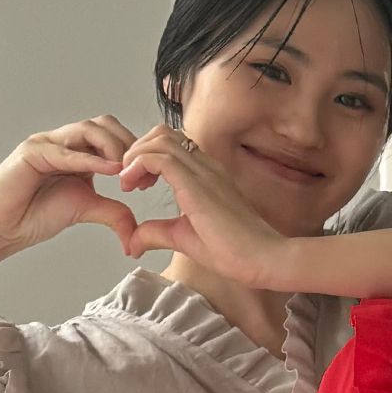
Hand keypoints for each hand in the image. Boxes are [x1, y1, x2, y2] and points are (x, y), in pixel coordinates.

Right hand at [0, 117, 139, 262]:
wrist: (2, 226)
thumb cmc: (36, 214)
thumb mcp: (86, 209)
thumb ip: (113, 212)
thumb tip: (137, 231)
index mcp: (79, 151)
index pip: (113, 135)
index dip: (136, 151)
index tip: (151, 177)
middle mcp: (64, 141)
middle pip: (104, 124)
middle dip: (129, 144)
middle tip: (142, 171)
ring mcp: (47, 142)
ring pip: (87, 129)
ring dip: (113, 148)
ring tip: (125, 171)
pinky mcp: (32, 151)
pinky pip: (66, 151)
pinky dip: (91, 160)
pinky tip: (111, 171)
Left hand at [118, 125, 289, 287]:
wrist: (262, 259)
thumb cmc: (234, 251)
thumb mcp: (184, 239)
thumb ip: (157, 233)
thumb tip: (132, 242)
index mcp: (207, 175)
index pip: (172, 145)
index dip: (146, 156)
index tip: (137, 184)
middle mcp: (206, 167)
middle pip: (163, 133)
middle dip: (137, 150)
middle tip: (129, 180)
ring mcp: (203, 172)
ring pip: (160, 139)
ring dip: (136, 155)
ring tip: (129, 182)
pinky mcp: (197, 184)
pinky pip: (160, 157)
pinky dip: (138, 164)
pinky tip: (131, 186)